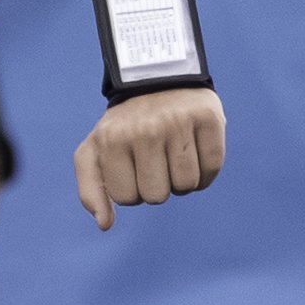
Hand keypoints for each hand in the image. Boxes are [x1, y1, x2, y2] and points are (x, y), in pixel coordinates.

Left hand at [74, 86, 225, 230]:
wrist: (155, 79)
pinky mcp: (208, 118)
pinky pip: (213, 168)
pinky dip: (206, 172)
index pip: (128, 198)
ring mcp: (178, 122)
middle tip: (155, 161)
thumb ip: (90, 190)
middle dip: (157, 186)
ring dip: (182, 181)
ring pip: (187, 185)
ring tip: (174, 156)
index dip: (132, 190)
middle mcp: (145, 130)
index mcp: (112, 140)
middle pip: (158, 195)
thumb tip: (104, 224)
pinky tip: (195, 154)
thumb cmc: (122, 126)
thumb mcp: (93, 151)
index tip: (133, 167)